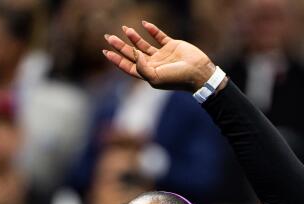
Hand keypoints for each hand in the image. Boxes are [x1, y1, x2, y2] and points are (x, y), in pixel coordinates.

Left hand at [103, 21, 223, 92]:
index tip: (105, 51)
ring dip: (134, 37)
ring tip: (124, 28)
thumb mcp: (156, 77)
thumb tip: (133, 54)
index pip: (128, 66)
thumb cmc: (177, 79)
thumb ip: (142, 68)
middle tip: (108, 37)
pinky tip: (144, 24)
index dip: (116, 59)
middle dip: (120, 46)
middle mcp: (153, 64)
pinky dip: (152, 30)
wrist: (198, 72)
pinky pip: (159, 36)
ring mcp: (162, 55)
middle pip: (132, 54)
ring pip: (143, 45)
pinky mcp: (171, 46)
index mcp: (148, 74)